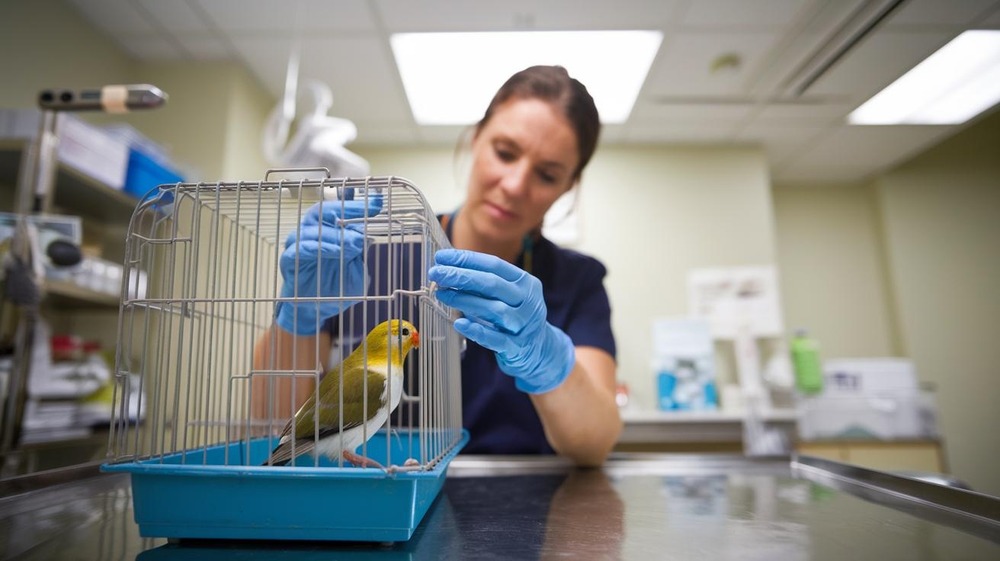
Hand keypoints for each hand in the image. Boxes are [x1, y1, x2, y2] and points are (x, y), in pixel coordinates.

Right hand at [274, 197, 381, 334]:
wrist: (316, 310)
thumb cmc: (336, 286)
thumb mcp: (357, 270)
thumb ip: (360, 254)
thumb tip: (366, 235)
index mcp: (328, 230)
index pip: (340, 209)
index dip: (358, 204)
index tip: (377, 202)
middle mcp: (311, 232)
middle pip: (322, 211)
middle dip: (345, 212)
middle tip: (365, 218)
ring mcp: (298, 244)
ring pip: (312, 229)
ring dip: (335, 234)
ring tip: (353, 244)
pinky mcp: (289, 259)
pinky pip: (300, 248)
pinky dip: (318, 248)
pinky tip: (334, 251)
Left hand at [428, 249, 574, 393]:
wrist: (542, 350)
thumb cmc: (516, 317)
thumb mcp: (507, 295)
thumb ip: (484, 284)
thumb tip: (449, 269)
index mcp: (525, 283)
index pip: (494, 265)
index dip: (466, 259)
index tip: (442, 257)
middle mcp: (527, 301)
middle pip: (492, 284)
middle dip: (461, 276)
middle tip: (436, 273)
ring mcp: (523, 325)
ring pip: (494, 309)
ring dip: (465, 300)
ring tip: (442, 294)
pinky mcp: (517, 347)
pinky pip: (495, 338)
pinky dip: (477, 330)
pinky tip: (459, 324)